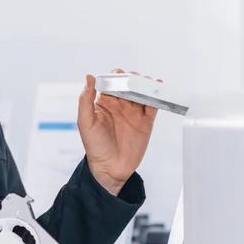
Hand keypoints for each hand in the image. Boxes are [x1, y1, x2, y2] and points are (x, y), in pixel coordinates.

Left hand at [78, 69, 159, 194]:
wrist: (110, 168)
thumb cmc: (95, 146)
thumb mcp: (85, 122)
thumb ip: (85, 100)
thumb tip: (89, 78)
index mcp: (104, 102)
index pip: (110, 82)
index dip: (115, 76)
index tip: (119, 75)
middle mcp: (119, 104)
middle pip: (128, 84)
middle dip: (132, 78)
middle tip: (134, 79)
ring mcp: (133, 112)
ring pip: (141, 91)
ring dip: (145, 84)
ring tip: (146, 83)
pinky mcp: (146, 121)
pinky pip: (153, 104)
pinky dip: (157, 95)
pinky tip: (158, 87)